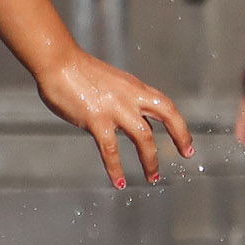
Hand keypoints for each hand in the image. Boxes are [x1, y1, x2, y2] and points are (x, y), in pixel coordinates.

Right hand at [36, 50, 193, 187]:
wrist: (58, 62)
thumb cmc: (79, 72)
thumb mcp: (112, 85)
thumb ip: (126, 104)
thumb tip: (136, 126)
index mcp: (135, 88)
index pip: (166, 106)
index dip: (179, 125)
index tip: (186, 142)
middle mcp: (131, 97)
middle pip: (167, 115)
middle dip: (180, 135)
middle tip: (186, 154)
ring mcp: (115, 109)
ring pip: (144, 137)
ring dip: (150, 159)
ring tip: (153, 178)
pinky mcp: (97, 120)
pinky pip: (111, 149)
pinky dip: (116, 168)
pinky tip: (120, 182)